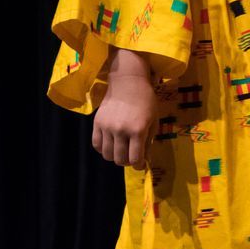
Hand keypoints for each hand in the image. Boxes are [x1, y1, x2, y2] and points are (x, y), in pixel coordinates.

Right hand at [93, 53, 157, 169]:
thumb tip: (144, 161)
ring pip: (107, 155)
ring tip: (122, 150)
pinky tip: (111, 145)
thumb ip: (148, 142)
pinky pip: (96, 145)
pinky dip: (103, 149)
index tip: (140, 164)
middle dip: (127, 162)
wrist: (128, 83)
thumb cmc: (146, 101)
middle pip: (119, 159)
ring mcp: (106, 127)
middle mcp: (120, 130)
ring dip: (115, 156)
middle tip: (131, 156)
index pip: (135, 158)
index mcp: (138, 130)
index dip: (138, 165)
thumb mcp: (153, 121)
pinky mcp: (97, 123)